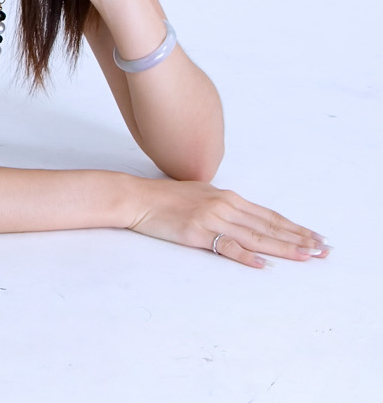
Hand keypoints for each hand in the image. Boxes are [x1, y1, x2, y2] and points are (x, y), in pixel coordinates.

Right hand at [128, 178, 330, 267]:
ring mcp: (212, 218)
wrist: (136, 198)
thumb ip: (223, 206)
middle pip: (269, 225)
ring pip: (256, 236)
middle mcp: (225, 206)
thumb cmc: (164, 198)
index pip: (269, 215)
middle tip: (323, 250)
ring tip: (306, 256)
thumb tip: (242, 219)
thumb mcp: (200, 196)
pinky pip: (227, 246)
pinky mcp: (197, 233)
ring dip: (283, 247)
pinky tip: (263, 263)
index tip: (315, 237)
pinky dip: (246, 255)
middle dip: (299, 238)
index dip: (295, 227)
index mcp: (227, 198)